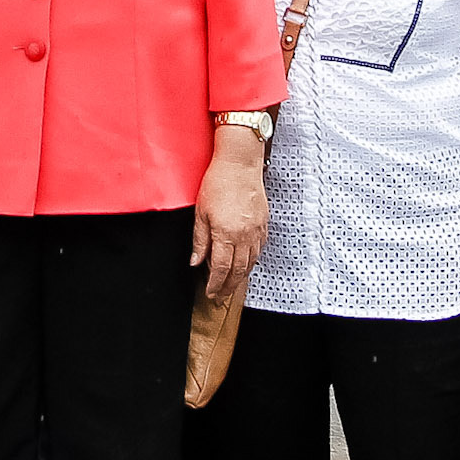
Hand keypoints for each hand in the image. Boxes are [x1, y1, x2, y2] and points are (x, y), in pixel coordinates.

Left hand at [192, 136, 268, 300]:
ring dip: (241, 277)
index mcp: (226, 234)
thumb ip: (200, 240)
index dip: (215, 284)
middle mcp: (244, 236)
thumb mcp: (201, 212)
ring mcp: (257, 230)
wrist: (240, 164)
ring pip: (251, 262)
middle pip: (238, 271)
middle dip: (229, 287)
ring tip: (231, 285)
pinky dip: (251, 261)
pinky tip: (245, 264)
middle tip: (221, 296)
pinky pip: (259, 249)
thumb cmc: (218, 183)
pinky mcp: (264, 224)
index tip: (210, 292)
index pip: (221, 268)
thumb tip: (196, 261)